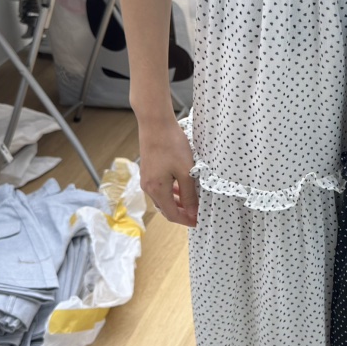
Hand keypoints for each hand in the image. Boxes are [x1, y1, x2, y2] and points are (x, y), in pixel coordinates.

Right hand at [137, 112, 198, 226]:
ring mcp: (147, 178)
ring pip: (164, 198)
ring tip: (194, 202)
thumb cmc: (171, 145)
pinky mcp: (149, 170)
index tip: (199, 222)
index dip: (186, 221)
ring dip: (178, 202)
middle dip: (183, 213)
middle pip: (166, 208)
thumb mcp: (186, 172)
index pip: (172, 214)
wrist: (155, 123)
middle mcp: (148, 187)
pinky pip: (161, 188)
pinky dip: (173, 192)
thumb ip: (189, 194)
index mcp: (156, 189)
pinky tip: (183, 188)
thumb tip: (193, 212)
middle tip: (198, 214)